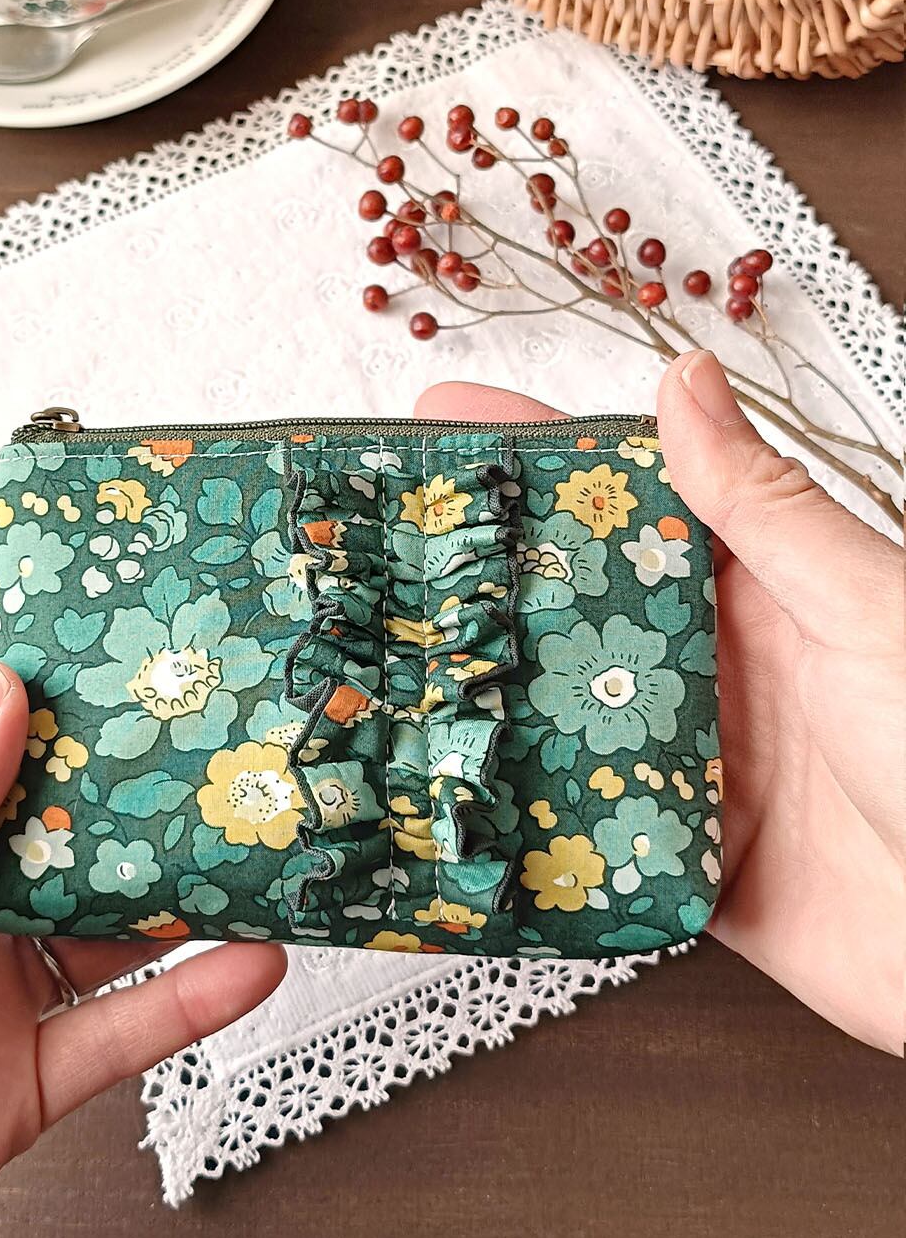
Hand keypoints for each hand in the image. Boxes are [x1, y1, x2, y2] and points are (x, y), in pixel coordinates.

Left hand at [0, 640, 285, 1237]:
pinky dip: (189, 999)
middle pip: (55, 813)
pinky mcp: (15, 1081)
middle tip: (205, 718)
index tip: (104, 621)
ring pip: (104, 915)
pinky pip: (119, 1030)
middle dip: (126, 765)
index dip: (29, 668)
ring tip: (245, 831)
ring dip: (175, 881)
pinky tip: (241, 962)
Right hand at [417, 352, 903, 1054]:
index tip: (444, 422)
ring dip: (492, 694)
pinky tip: (461, 792)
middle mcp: (719, 668)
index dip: (538, 455)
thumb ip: (763, 508)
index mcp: (764, 588)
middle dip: (484, 574)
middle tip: (380, 549)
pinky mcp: (689, 859)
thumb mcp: (863, 607)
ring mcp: (699, 764)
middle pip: (578, 606)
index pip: (632, 500)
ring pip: (567, 714)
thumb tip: (683, 378)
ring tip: (388, 664)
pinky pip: (590, 828)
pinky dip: (530, 814)